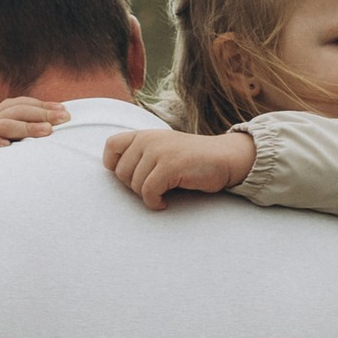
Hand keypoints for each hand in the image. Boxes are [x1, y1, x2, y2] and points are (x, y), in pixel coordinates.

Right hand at [0, 98, 73, 154]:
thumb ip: (24, 133)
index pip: (20, 104)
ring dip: (27, 126)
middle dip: (41, 113)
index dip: (43, 105)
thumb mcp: (8, 140)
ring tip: (46, 131)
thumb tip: (54, 128)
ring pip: (3, 124)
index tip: (64, 111)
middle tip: (62, 119)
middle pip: (15, 110)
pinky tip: (11, 146)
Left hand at [102, 126, 257, 207]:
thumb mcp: (164, 149)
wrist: (225, 157)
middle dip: (134, 187)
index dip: (113, 165)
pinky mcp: (170, 166)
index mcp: (145, 134)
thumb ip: (142, 154)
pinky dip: (154, 202)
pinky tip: (165, 202)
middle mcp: (149, 139)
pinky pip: (148, 192)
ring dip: (147, 196)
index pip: (111, 146)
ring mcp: (159, 151)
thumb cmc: (192, 160)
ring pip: (134, 185)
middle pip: (121, 173)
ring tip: (163, 193)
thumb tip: (116, 173)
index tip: (132, 176)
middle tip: (154, 188)